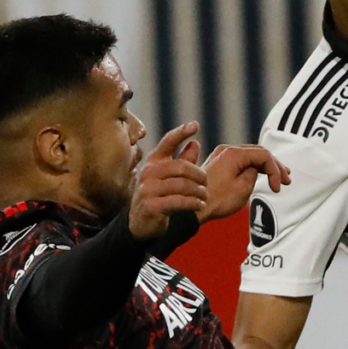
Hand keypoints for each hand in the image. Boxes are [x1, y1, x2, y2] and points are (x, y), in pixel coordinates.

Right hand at [128, 122, 207, 239]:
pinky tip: (199, 205)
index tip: (195, 125)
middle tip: (207, 184)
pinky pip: (179, 201)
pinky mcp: (151, 206)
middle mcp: (148, 173)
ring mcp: (148, 190)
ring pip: (182, 185)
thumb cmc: (159, 196)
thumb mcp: (170, 177)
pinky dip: (193, 203)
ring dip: (198, 192)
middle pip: (182, 167)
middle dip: (199, 175)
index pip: (167, 142)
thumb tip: (195, 143)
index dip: (181, 132)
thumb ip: (183, 161)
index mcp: (154, 162)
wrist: (141, 224)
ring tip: (204, 196)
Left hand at [196, 144, 290, 223]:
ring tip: (278, 178)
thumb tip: (254, 169)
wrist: (193, 209)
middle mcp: (226, 150)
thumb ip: (254, 173)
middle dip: (274, 166)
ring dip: (265, 167)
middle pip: (258, 152)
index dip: (275, 170)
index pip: (263, 155)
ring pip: (250, 156)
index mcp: (233, 154)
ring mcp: (221, 156)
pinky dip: (253, 168)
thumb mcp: (243, 188)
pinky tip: (262, 175)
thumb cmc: (217, 200)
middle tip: (286, 179)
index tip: (278, 187)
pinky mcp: (218, 164)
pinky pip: (241, 161)